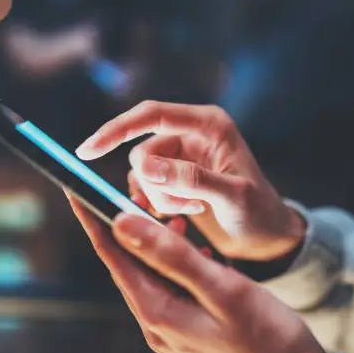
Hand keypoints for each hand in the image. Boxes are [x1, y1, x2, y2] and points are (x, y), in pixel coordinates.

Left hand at [67, 195, 324, 352]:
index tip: (78, 189)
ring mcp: (170, 332)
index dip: (93, 220)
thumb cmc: (268, 338)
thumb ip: (171, 256)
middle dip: (133, 229)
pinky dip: (179, 266)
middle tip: (147, 199)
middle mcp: (156, 325)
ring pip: (152, 277)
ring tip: (181, 223)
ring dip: (161, 246)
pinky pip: (171, 290)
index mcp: (158, 313)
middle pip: (129, 266)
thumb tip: (122, 225)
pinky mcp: (187, 333)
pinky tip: (201, 256)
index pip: (113, 256)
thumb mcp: (222, 289)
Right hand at [75, 101, 304, 261]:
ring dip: (158, 197)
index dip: (116, 130)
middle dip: (155, 184)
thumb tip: (145, 166)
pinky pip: (147, 187)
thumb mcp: (232, 197)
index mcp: (208, 125)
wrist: (266, 237)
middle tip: (185, 207)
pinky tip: (185, 214)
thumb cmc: (259, 214)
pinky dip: (158, 204)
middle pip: (142, 151)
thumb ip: (191, 178)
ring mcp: (182, 157)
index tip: (87, 152)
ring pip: (142, 173)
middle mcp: (191, 135)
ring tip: (192, 210)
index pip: (151, 115)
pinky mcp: (176, 177)